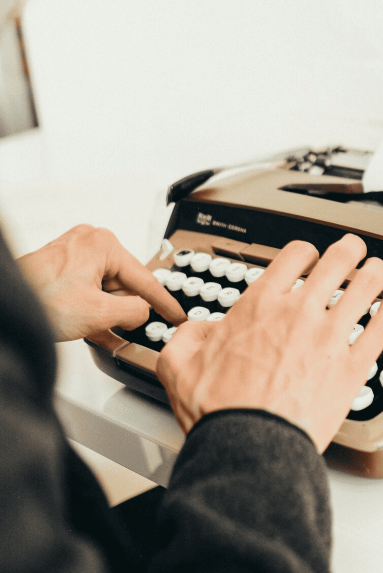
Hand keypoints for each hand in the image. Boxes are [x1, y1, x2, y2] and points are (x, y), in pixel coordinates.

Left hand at [17, 224, 186, 341]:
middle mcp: (90, 242)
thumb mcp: (98, 313)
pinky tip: (94, 328)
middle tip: (127, 329)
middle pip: (123, 283)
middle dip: (125, 309)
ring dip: (107, 312)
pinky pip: (89, 289)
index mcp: (104, 245)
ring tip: (101, 331)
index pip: (145, 279)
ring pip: (105, 288)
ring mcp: (74, 253)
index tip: (176, 314)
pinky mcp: (62, 266)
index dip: (164, 302)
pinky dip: (94, 308)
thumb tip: (142, 312)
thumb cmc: (38, 299)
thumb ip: (133, 312)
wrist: (6, 305)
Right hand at [157, 234, 382, 450]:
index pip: (294, 257)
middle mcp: (299, 313)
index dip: (305, 252)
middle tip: (354, 249)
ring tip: (379, 270)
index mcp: (260, 306)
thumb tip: (196, 331)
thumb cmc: (220, 411)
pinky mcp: (352, 367)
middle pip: (337, 262)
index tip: (309, 257)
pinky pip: (382, 330)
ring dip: (375, 274)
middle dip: (349, 250)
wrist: (249, 445)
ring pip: (365, 289)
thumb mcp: (179, 365)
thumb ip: (186, 337)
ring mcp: (330, 338)